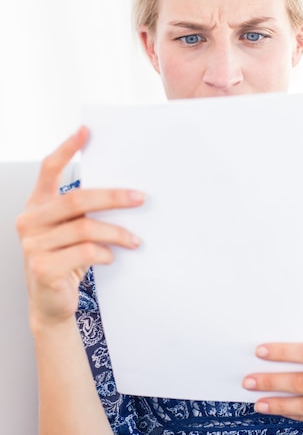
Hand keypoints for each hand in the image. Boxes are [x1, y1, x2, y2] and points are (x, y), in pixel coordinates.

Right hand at [16, 126, 144, 330]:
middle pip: (76, 199)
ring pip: (85, 228)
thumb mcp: (70, 230)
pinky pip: (84, 252)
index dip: (67, 149)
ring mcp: (33, 245)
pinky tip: (113, 257)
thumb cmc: (65, 259)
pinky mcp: (44, 268)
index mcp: (36, 205)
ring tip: (135, 240)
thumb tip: (125, 192)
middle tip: (140, 197)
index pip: (48, 169)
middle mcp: (30, 221)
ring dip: (117, 233)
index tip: (86, 131)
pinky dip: (105, 253)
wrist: (50, 303)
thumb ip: (83, 212)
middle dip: (113, 196)